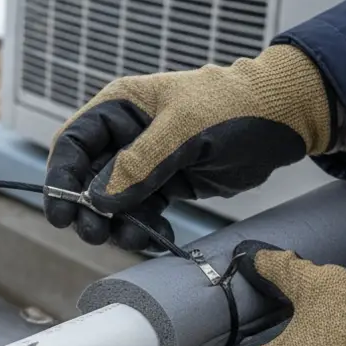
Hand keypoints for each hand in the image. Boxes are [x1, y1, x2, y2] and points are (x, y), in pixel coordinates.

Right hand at [43, 45, 333, 249]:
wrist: (284, 117)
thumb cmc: (235, 106)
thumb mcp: (184, 129)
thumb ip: (140, 164)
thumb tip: (99, 199)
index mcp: (121, 106)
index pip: (74, 142)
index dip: (61, 177)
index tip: (61, 211)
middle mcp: (126, 134)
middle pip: (88, 177)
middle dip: (88, 209)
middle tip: (96, 234)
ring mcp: (146, 161)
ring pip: (113, 201)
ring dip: (117, 224)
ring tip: (135, 239)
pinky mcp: (167, 183)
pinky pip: (141, 211)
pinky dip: (142, 227)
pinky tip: (155, 235)